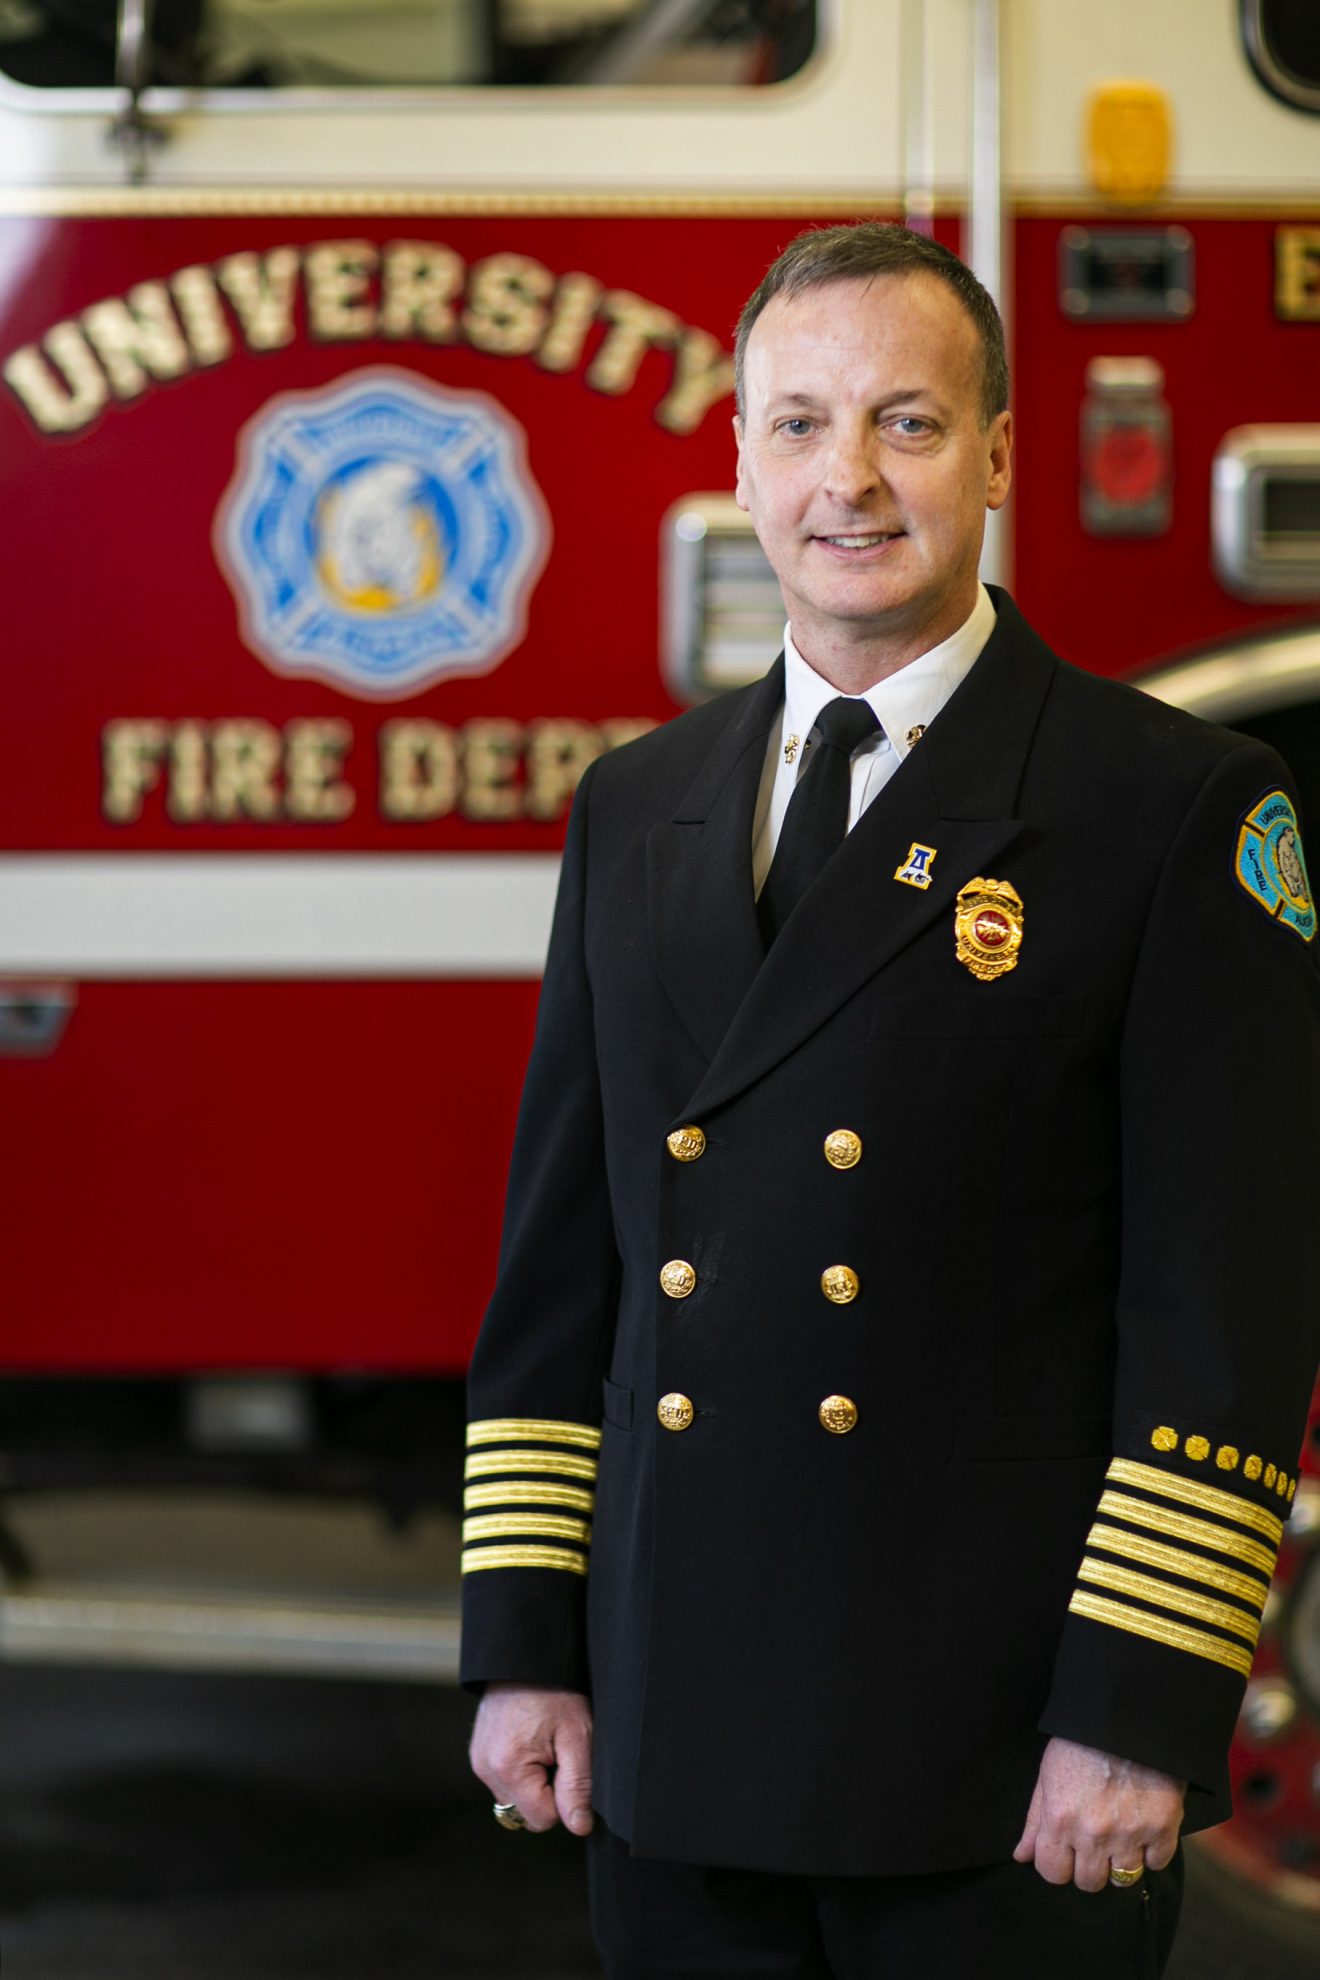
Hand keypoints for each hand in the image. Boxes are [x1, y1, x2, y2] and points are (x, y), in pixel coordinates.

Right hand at [469, 1683, 593, 1835]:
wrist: (526, 1656)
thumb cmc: (555, 1691)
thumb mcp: (577, 1735)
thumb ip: (578, 1786)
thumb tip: (579, 1827)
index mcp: (508, 1768)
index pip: (543, 1820)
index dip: (564, 1798)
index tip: (567, 1764)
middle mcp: (485, 1770)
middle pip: (526, 1813)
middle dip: (547, 1791)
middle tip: (557, 1752)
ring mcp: (478, 1762)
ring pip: (515, 1800)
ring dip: (533, 1783)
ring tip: (544, 1744)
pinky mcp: (478, 1755)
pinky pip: (505, 1782)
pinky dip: (521, 1772)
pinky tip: (531, 1742)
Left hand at [1012, 1735, 1184, 1890]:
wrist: (1126, 1714)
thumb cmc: (1080, 1740)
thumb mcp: (1048, 1774)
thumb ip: (1035, 1819)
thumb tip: (1021, 1855)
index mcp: (1060, 1819)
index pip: (1052, 1873)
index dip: (1057, 1863)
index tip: (1064, 1851)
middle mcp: (1093, 1833)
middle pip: (1088, 1883)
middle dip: (1088, 1866)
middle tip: (1093, 1842)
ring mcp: (1130, 1833)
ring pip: (1123, 1879)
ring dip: (1120, 1863)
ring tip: (1119, 1836)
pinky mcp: (1163, 1827)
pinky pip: (1156, 1863)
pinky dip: (1151, 1851)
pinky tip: (1143, 1829)